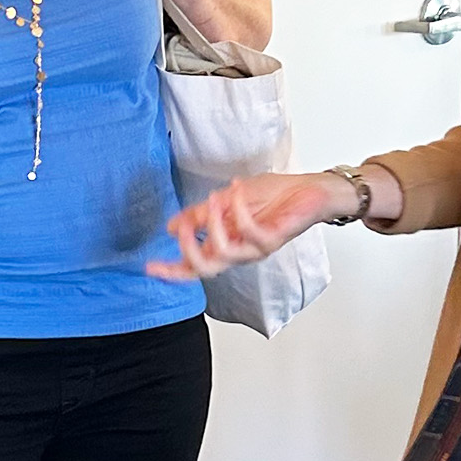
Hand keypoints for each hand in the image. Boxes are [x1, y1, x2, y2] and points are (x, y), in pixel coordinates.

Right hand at [147, 173, 352, 279]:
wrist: (311, 189)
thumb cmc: (275, 195)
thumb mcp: (229, 199)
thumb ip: (202, 214)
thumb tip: (172, 226)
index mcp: (227, 244)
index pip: (195, 265)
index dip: (172, 270)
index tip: (149, 267)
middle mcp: (240, 251)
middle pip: (205, 269)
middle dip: (186, 250)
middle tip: (180, 228)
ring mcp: (256, 248)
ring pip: (223, 253)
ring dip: (212, 224)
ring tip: (213, 199)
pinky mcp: (273, 238)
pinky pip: (248, 231)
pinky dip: (238, 209)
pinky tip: (237, 191)